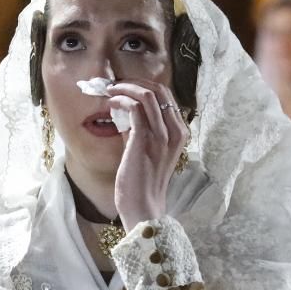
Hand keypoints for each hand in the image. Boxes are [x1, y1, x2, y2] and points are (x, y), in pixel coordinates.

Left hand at [108, 81, 187, 228]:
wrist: (143, 207)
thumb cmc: (142, 182)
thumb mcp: (145, 150)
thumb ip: (139, 129)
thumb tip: (124, 110)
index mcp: (179, 133)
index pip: (166, 96)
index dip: (144, 85)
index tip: (125, 85)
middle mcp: (175, 131)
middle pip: (160, 90)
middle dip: (134, 82)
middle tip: (115, 84)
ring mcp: (162, 135)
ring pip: (148, 94)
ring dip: (125, 87)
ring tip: (110, 90)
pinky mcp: (145, 140)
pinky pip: (135, 107)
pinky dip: (121, 99)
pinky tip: (111, 102)